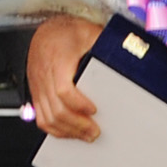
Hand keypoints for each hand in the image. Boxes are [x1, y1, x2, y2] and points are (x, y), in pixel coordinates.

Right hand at [26, 15, 100, 140]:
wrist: (46, 32)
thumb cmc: (66, 33)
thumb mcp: (89, 33)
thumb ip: (104, 46)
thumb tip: (129, 54)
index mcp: (57, 61)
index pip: (63, 90)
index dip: (78, 104)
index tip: (94, 110)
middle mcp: (45, 76)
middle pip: (57, 109)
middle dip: (77, 124)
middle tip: (95, 131)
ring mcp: (38, 87)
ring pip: (47, 118)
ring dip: (67, 131)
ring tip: (85, 135)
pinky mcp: (37, 94)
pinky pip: (41, 117)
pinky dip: (54, 129)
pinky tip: (68, 132)